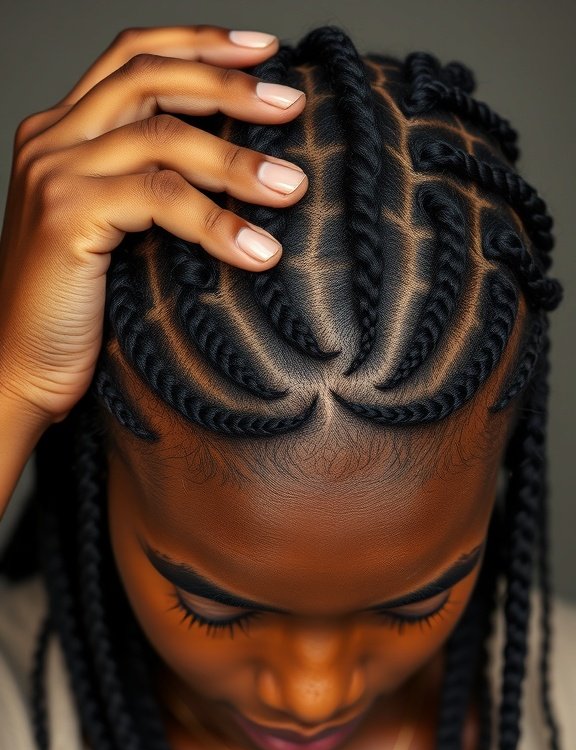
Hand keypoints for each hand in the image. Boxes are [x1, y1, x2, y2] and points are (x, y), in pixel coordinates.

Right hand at [0, 25, 307, 425]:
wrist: (19, 372)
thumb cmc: (74, 315)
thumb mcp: (116, 235)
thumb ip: (151, 191)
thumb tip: (238, 176)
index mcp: (61, 133)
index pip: (132, 58)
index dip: (199, 44)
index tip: (263, 52)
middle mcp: (52, 139)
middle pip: (149, 76)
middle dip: (228, 85)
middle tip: (291, 104)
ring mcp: (55, 172)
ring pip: (162, 136)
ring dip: (236, 162)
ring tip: (290, 187)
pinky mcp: (65, 214)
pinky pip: (158, 198)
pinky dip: (215, 222)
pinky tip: (257, 252)